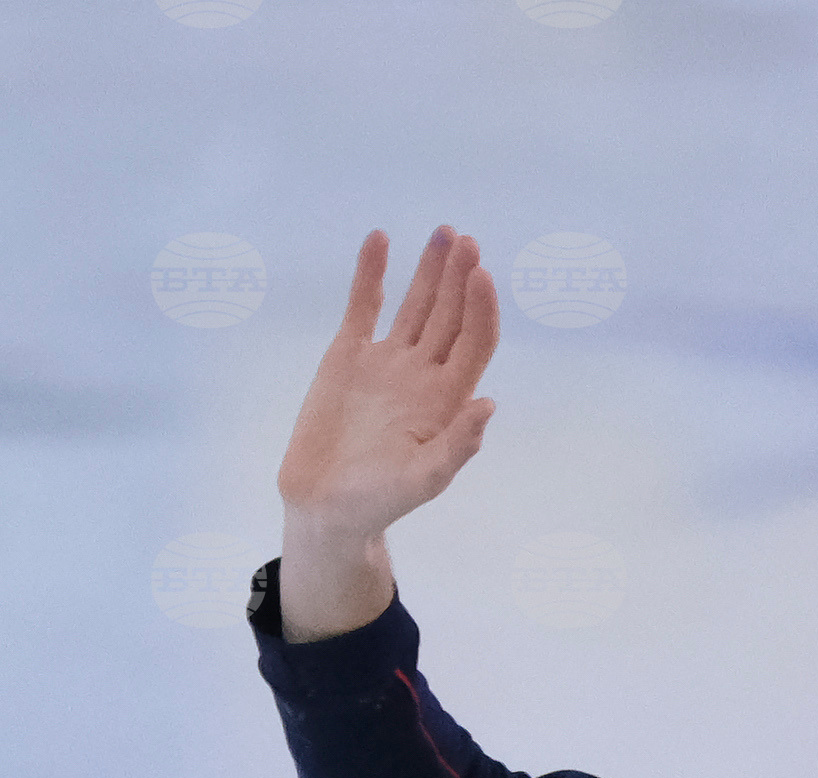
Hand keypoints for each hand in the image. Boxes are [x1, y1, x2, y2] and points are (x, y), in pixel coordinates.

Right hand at [275, 229, 499, 640]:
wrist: (326, 503)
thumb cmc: (380, 500)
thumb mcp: (425, 479)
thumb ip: (459, 444)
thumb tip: (489, 404)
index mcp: (447, 402)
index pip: (474, 344)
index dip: (481, 309)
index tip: (481, 274)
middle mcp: (423, 375)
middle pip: (450, 317)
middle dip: (461, 278)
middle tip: (468, 240)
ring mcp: (388, 361)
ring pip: (416, 305)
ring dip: (430, 270)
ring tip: (444, 232)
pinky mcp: (349, 354)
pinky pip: (363, 305)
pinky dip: (371, 274)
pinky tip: (380, 240)